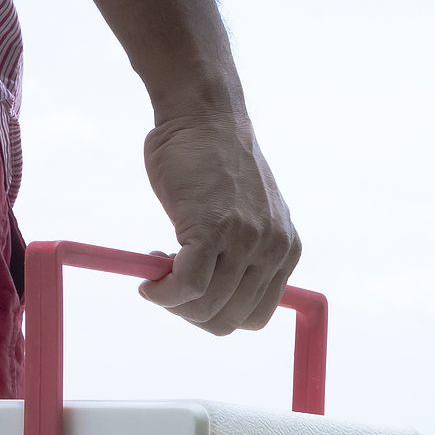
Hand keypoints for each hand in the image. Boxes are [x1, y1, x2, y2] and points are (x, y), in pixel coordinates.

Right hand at [139, 111, 300, 334]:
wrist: (204, 114)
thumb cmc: (213, 162)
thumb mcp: (246, 217)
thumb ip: (241, 255)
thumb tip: (212, 299)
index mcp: (286, 250)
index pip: (256, 317)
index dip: (217, 316)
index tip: (192, 296)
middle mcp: (274, 249)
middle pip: (231, 320)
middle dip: (192, 315)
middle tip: (167, 290)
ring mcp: (247, 240)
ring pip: (207, 307)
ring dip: (172, 303)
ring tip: (156, 276)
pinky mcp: (214, 229)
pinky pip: (187, 286)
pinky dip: (162, 293)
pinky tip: (148, 282)